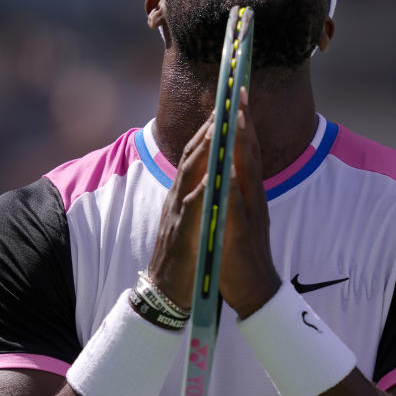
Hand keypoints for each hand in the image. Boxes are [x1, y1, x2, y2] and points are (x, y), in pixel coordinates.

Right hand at [147, 115, 212, 309]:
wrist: (168, 295)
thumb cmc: (187, 255)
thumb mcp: (194, 216)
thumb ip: (201, 192)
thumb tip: (215, 168)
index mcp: (186, 192)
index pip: (198, 152)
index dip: (212, 126)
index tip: (228, 101)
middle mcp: (179, 197)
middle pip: (193, 154)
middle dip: (211, 126)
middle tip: (227, 99)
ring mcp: (179, 215)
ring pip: (192, 174)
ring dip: (206, 148)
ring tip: (221, 125)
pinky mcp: (183, 236)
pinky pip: (193, 210)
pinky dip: (203, 191)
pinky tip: (214, 177)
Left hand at [219, 87, 281, 318]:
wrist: (256, 291)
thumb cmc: (241, 252)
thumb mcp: (238, 213)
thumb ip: (235, 188)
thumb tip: (227, 162)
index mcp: (248, 192)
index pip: (244, 149)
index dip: (241, 120)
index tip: (237, 92)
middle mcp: (251, 197)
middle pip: (248, 152)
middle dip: (243, 121)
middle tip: (239, 91)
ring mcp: (248, 214)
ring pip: (244, 173)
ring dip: (240, 144)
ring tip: (235, 117)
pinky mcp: (239, 235)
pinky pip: (235, 207)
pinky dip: (232, 187)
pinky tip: (227, 171)